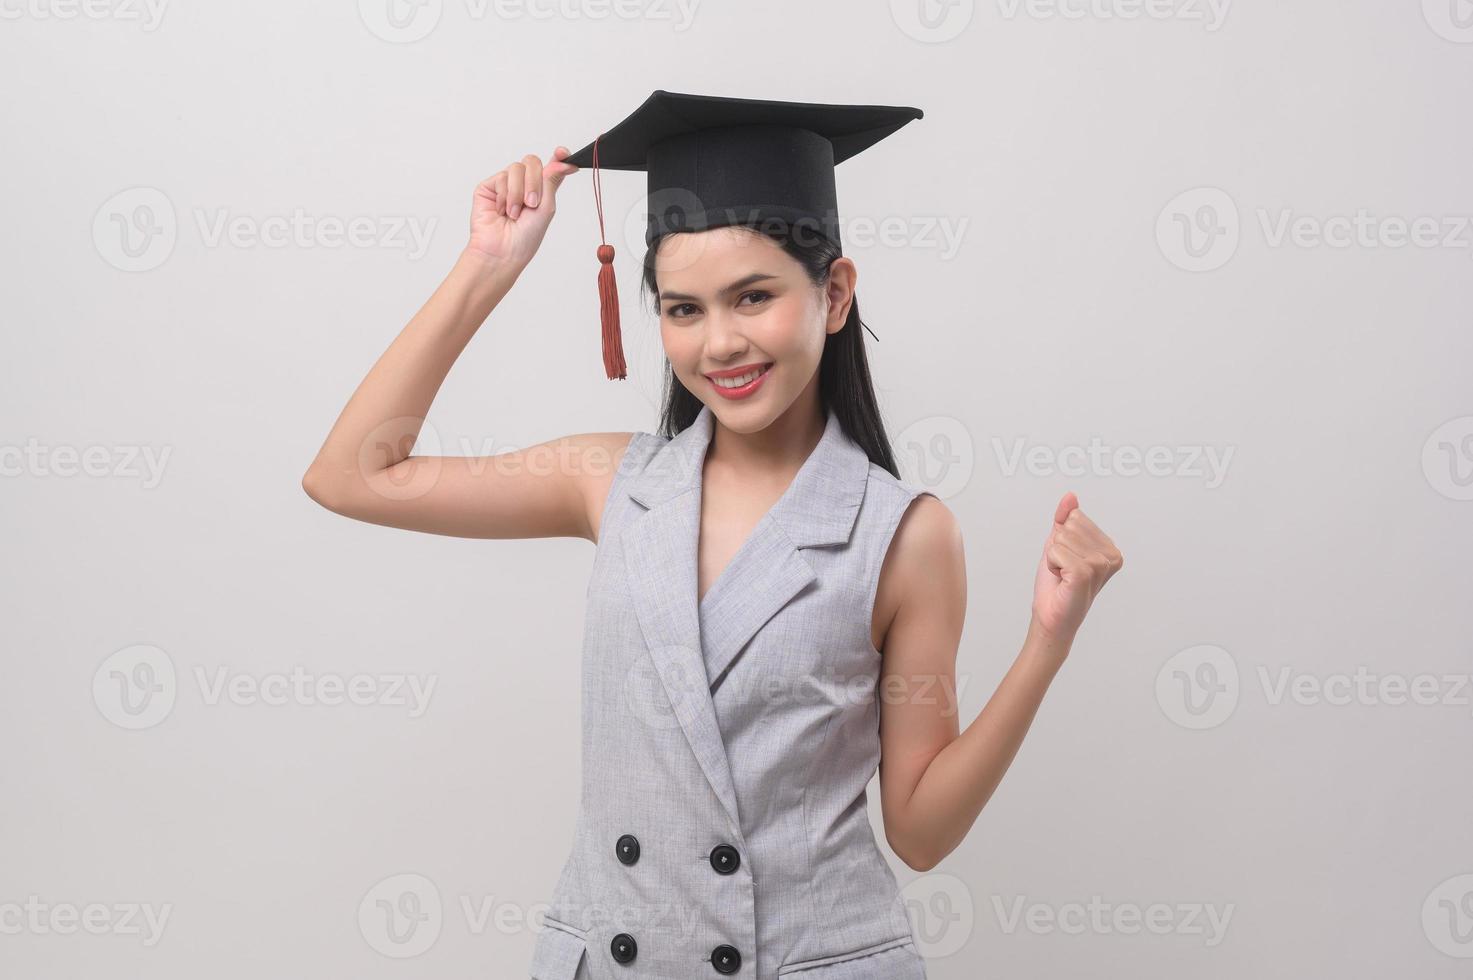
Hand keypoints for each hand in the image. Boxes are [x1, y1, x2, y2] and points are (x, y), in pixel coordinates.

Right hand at [466, 146, 578, 269]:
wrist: (502, 250)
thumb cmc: (525, 237)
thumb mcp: (546, 208)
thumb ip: (552, 181)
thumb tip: (563, 161)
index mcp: (541, 190)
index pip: (551, 167)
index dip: (558, 157)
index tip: (562, 153)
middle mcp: (524, 184)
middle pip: (532, 162)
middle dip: (534, 182)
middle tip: (532, 203)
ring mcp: (506, 184)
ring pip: (517, 168)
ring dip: (518, 192)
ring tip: (514, 213)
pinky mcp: (489, 186)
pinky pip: (501, 177)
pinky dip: (505, 196)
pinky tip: (502, 210)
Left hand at [1030, 492, 1123, 644]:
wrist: (1051, 616)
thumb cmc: (1057, 586)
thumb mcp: (1059, 545)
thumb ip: (1065, 520)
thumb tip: (1070, 497)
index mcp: (1110, 548)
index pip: (1076, 517)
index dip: (1062, 538)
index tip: (1067, 560)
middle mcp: (1110, 556)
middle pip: (1069, 526)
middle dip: (1057, 547)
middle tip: (1063, 570)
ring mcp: (1100, 565)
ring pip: (1061, 538)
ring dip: (1053, 557)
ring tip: (1062, 576)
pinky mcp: (1085, 574)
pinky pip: (1055, 551)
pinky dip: (1051, 564)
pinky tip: (1061, 580)